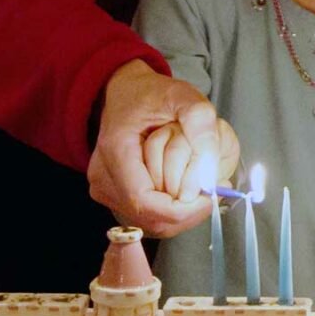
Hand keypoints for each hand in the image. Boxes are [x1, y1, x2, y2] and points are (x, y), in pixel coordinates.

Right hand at [88, 60, 219, 236]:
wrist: (123, 93)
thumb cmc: (150, 94)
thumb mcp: (182, 96)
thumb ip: (201, 124)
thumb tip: (211, 168)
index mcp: (115, 153)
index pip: (146, 203)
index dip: (181, 210)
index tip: (209, 197)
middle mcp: (102, 178)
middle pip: (150, 218)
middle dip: (186, 212)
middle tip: (212, 193)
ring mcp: (103, 190)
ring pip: (149, 222)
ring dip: (179, 214)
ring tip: (200, 190)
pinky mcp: (110, 195)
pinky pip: (145, 217)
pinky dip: (169, 211)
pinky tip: (183, 193)